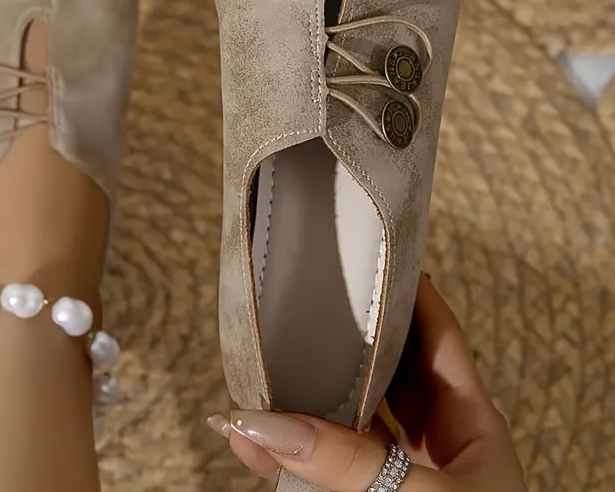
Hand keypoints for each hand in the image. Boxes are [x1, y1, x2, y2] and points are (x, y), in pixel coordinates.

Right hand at [208, 275, 526, 490]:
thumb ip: (347, 462)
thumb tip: (265, 421)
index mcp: (471, 422)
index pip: (436, 333)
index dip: (408, 290)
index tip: (369, 252)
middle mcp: (434, 441)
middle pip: (381, 369)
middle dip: (339, 341)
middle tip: (297, 305)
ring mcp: (398, 474)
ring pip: (344, 420)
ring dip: (300, 402)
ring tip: (256, 374)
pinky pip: (320, 470)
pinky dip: (284, 458)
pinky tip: (250, 443)